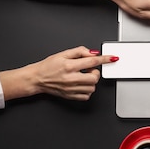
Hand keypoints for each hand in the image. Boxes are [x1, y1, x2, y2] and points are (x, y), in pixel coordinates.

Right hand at [0, 46, 117, 100]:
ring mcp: (71, 89)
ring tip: (83, 77)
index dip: (105, 59)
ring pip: (92, 88)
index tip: (113, 58)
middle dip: (95, 72)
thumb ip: (80, 52)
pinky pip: (86, 96)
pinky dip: (87, 90)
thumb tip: (93, 53)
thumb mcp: (63, 54)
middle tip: (88, 70)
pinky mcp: (70, 96)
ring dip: (91, 82)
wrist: (36, 78)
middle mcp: (71, 78)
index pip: (93, 62)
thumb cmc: (48, 66)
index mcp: (69, 66)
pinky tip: (81, 85)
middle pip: (94, 77)